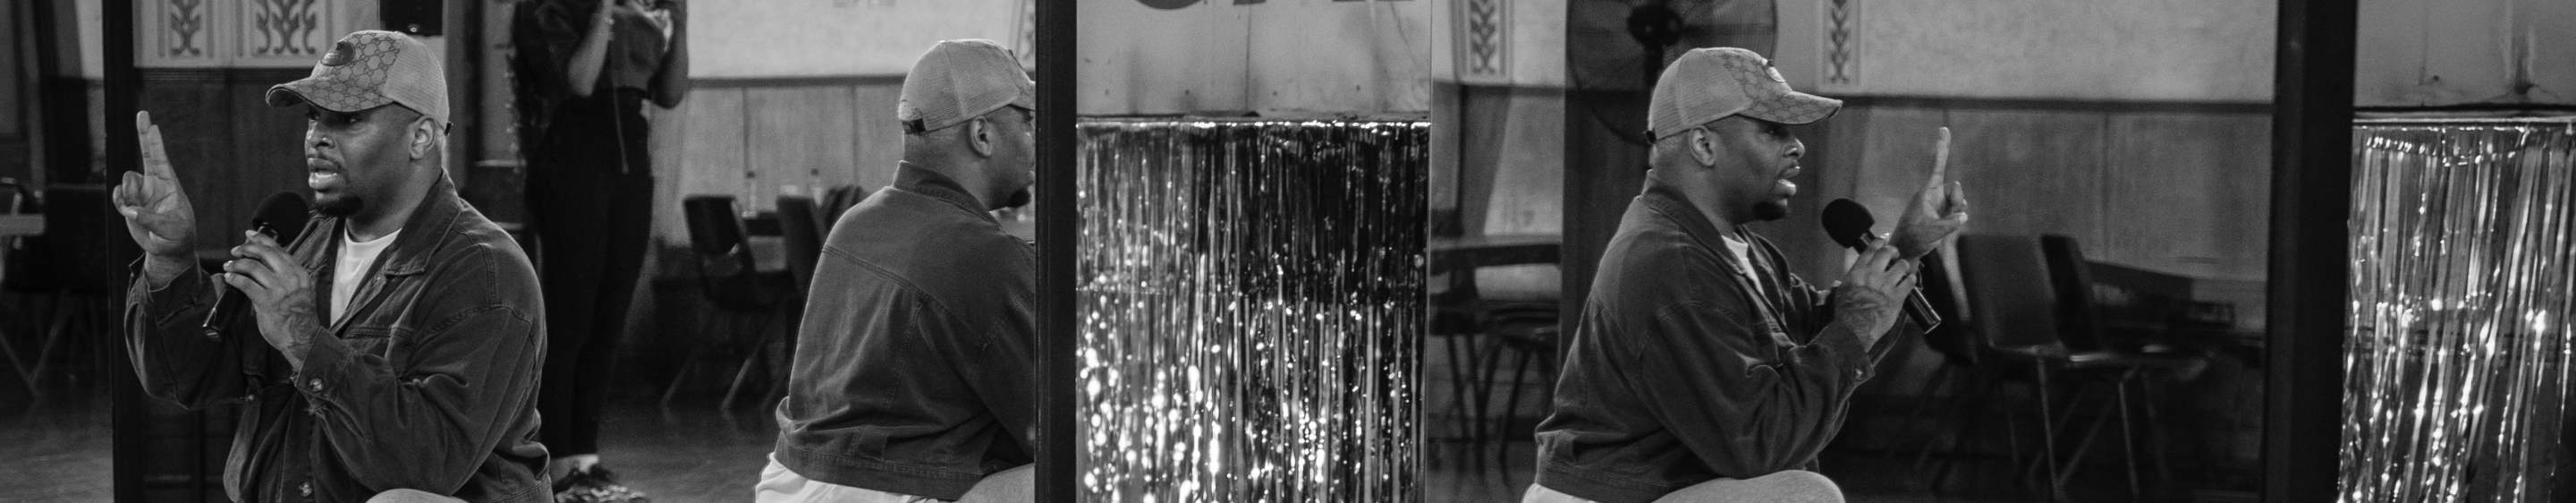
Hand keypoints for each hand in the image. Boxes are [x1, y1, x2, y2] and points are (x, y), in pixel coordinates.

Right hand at [115, 112, 197, 258]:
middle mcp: (154, 183)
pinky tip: (129, 212)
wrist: (168, 247)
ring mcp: (140, 191)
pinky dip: (121, 203)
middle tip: (142, 114)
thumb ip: (150, 219)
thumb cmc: (178, 235)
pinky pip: (118, 195)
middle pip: (144, 153)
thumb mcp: (171, 229)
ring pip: (126, 181)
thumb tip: (129, 210)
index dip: (155, 143)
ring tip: (139, 211)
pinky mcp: (129, 201)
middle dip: (142, 133)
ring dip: (129, 195)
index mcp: (170, 185)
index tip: (153, 126)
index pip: (161, 160)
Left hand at [222, 230, 321, 369]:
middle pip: (265, 253)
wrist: (302, 337)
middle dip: (247, 248)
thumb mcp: (299, 291)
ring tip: (229, 266)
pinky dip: (234, 278)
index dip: (262, 239)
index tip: (249, 235)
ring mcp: (279, 289)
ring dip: (236, 264)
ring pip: (252, 266)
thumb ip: (286, 278)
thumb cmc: (298, 317)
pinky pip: (245, 283)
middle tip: (236, 250)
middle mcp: (291, 278)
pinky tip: (229, 278)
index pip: (279, 249)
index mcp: (299, 273)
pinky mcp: (266, 301)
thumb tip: (263, 267)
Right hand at [1832, 243, 1918, 345]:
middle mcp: (1873, 274)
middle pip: (1888, 252)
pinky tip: (1909, 280)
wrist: (1854, 328)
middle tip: (1894, 254)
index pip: (1871, 249)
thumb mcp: (1841, 291)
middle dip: (1893, 250)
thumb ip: (1849, 280)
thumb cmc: (1845, 311)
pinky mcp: (1898, 297)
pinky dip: (1911, 279)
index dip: (1879, 241)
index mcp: (1858, 271)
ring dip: (1903, 265)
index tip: (1884, 239)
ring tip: (1902, 269)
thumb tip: (1846, 279)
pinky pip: (1910, 281)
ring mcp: (1886, 285)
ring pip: (1902, 265)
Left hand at [1890, 126, 1969, 259]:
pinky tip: (1949, 225)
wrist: (1907, 249)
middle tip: (1955, 209)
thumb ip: (1947, 224)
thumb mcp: (1929, 233)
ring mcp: (1940, 204)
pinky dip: (1958, 218)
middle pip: (1955, 188)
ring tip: (1944, 223)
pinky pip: (1960, 211)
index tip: (1943, 129)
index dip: (1941, 149)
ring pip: (1960, 200)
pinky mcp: (1945, 213)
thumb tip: (1963, 216)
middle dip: (1958, 197)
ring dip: (1958, 211)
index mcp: (1925, 193)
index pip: (1935, 167)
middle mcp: (1934, 195)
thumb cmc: (1912, 239)